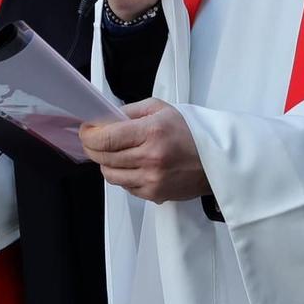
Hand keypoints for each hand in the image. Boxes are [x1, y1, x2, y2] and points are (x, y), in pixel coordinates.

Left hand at [80, 99, 210, 201]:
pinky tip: (133, 165)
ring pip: (110, 175)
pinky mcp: (154, 195)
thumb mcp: (161, 109)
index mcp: (152, 132)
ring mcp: (151, 180)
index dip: (89, 135)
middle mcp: (150, 158)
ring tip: (114, 153)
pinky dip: (123, 176)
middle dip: (92, 148)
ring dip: (106, 163)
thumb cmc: (190, 132)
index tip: (86, 130)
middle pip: (103, 157)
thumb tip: (104, 119)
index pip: (106, 138)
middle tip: (93, 140)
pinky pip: (125, 187)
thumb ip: (130, 111)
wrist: (217, 161)